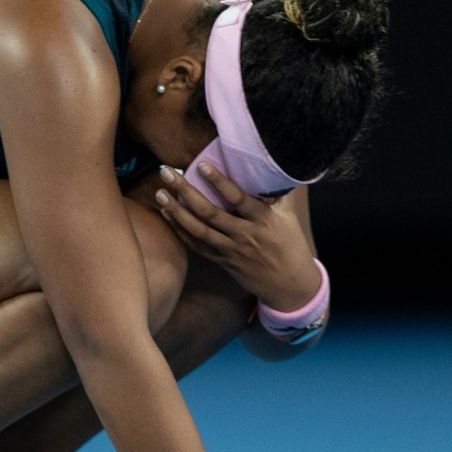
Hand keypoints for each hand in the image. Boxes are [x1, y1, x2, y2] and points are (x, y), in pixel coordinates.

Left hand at [154, 163, 319, 310]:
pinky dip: (181, 231)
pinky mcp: (223, 262)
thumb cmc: (292, 246)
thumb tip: (272, 167)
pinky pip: (198, 246)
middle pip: (210, 213)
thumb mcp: (289, 218)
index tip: (202, 165)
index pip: (238, 198)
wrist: (290, 286)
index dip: (219, 182)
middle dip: (186, 191)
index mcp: (264, 221)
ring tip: (160, 194)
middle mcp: (245, 235)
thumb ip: (277, 194)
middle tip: (167, 173)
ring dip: (176, 212)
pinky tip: (168, 215)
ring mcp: (232, 250)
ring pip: (199, 231)